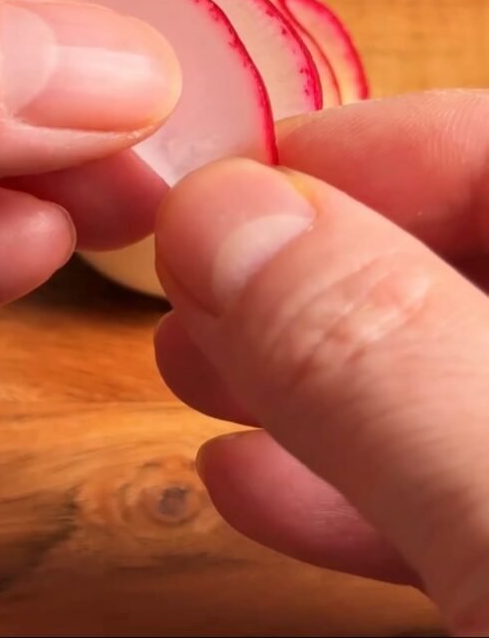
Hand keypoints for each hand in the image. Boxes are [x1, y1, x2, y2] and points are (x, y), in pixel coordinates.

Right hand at [154, 90, 488, 636]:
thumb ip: (376, 350)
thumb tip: (223, 214)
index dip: (374, 145)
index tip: (237, 178)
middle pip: (458, 261)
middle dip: (312, 262)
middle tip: (191, 279)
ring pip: (443, 379)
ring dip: (306, 370)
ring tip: (188, 370)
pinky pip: (456, 500)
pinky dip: (351, 484)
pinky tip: (251, 482)